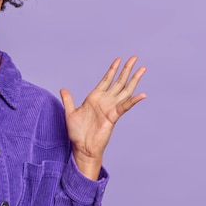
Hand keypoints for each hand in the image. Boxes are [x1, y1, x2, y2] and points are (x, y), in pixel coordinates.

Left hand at [60, 56, 145, 179]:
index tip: (118, 59)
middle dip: (126, 70)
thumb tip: (63, 89)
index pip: (106, 80)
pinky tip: (142, 94)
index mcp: (95, 98)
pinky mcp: (113, 117)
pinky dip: (133, 101)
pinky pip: (125, 107)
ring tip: (142, 69)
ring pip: (125, 90)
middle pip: (119, 82)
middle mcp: (105, 101)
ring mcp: (111, 108)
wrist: (82, 147)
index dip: (112, 69)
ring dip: (134, 80)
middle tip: (135, 58)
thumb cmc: (77, 132)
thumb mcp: (70, 113)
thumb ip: (68, 100)